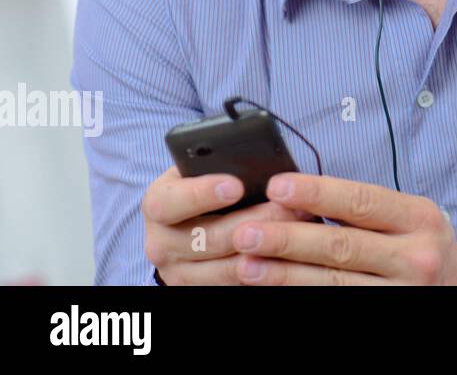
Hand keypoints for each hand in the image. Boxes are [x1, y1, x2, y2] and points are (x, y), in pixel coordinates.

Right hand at [142, 166, 311, 284]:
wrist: (194, 222)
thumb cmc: (209, 186)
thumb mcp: (206, 170)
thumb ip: (225, 167)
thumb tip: (263, 167)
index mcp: (158, 203)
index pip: (170, 202)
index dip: (202, 194)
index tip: (236, 186)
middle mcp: (160, 242)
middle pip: (207, 238)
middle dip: (254, 221)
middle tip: (288, 207)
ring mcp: (177, 271)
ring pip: (225, 267)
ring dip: (266, 249)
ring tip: (298, 229)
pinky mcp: (196, 290)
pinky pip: (235, 285)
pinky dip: (263, 271)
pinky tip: (287, 256)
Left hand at [226, 172, 456, 284]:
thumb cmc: (422, 242)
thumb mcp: (409, 216)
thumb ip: (364, 209)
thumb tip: (297, 196)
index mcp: (420, 217)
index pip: (362, 201)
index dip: (317, 193)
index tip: (277, 186)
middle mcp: (415, 256)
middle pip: (342, 245)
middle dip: (289, 238)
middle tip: (246, 231)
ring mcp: (402, 291)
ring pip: (334, 282)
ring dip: (285, 274)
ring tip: (247, 265)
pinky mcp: (386, 311)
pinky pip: (338, 303)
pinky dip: (303, 295)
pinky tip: (275, 289)